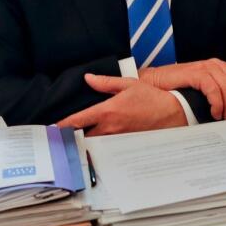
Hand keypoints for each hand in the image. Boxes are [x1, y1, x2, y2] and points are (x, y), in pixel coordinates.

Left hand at [55, 74, 186, 135]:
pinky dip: (98, 146)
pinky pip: (107, 147)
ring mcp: (117, 139)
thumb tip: (88, 78)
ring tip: (73, 141)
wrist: (173, 114)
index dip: (61, 126)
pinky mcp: (125, 145)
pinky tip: (94, 144)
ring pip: (94, 144)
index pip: (77, 121)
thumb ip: (105, 83)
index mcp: (107, 111)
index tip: (51, 129)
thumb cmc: (152, 98)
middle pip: (82, 137)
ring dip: (84, 142)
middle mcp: (110, 128)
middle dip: (70, 137)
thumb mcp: (128, 84)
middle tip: (60, 136)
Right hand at [139, 59, 225, 120]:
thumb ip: (218, 94)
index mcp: (220, 67)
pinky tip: (215, 112)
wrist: (153, 83)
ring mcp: (207, 67)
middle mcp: (216, 64)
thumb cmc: (177, 89)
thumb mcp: (202, 90)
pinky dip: (218, 103)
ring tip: (224, 118)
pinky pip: (215, 89)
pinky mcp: (196, 72)